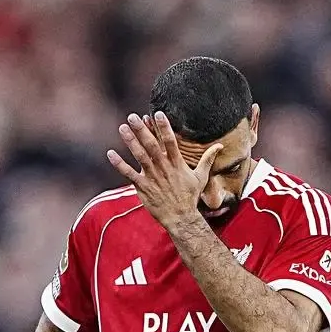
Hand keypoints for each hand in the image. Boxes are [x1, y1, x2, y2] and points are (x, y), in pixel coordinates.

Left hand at [108, 112, 220, 230]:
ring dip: (130, 142)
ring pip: (139, 156)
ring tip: (122, 128)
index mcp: (177, 163)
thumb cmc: (190, 197)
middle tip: (133, 116)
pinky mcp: (142, 187)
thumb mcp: (201, 176)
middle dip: (142, 130)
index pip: (170, 141)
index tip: (158, 113)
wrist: (181, 218)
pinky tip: (110, 153)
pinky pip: (129, 174)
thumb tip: (220, 145)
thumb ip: (208, 159)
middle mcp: (164, 168)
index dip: (164, 127)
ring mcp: (152, 177)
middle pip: (152, 145)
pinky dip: (119, 164)